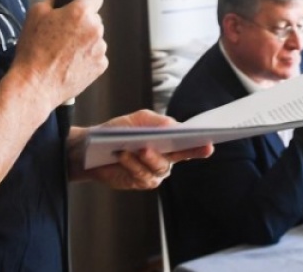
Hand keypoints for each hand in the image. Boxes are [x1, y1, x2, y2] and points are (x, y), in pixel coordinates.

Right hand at [10, 0, 107, 110]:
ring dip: (83, 41)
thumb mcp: (35, 13)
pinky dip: (85, 57)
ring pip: (94, 37)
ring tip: (62, 51)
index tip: (82, 1)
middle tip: (61, 33)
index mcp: (80, 13)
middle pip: (93, 18)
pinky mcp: (100, 65)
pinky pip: (95, 55)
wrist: (35, 84)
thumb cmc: (33, 52)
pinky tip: (69, 62)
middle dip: (80, 23)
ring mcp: (100, 49)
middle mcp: (94, 29)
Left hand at [68, 110, 213, 189]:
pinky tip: (124, 154)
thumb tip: (173, 125)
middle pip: (178, 157)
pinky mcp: (140, 182)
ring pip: (159, 167)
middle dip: (181, 151)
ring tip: (138, 148)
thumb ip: (155, 121)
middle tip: (177, 142)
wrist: (93, 149)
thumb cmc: (118, 132)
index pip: (188, 144)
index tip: (209, 143)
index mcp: (169, 143)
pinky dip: (132, 164)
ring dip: (148, 157)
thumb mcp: (136, 120)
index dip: (200, 146)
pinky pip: (141, 175)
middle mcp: (165, 159)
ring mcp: (154, 173)